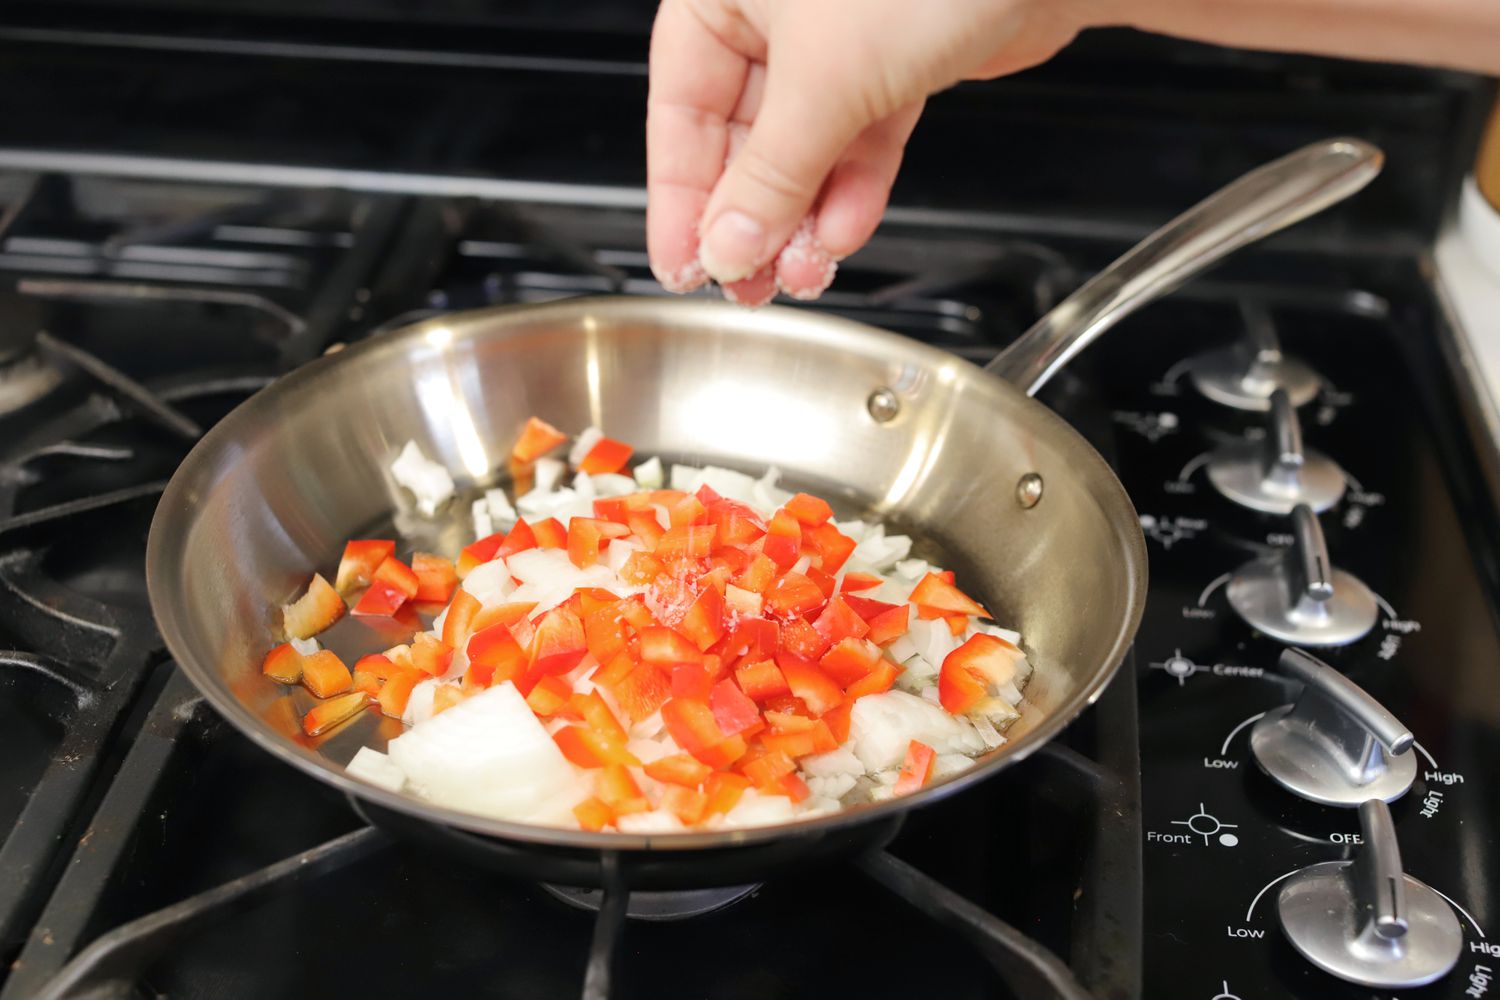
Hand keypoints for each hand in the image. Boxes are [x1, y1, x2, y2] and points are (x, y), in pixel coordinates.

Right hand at [645, 0, 1092, 303]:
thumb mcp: (824, 81)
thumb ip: (769, 175)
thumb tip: (726, 244)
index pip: (677, 109)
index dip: (679, 197)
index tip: (683, 264)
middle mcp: (774, 6)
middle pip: (741, 133)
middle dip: (751, 216)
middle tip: (747, 281)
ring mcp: (838, 31)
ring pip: (803, 143)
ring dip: (803, 216)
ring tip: (803, 270)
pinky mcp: (896, 55)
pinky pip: (858, 135)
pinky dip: (853, 188)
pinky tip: (843, 232)